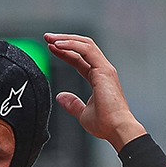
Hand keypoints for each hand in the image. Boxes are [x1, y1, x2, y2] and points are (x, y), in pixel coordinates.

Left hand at [45, 33, 146, 151]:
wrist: (118, 129)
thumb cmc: (105, 124)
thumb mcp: (83, 113)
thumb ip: (72, 104)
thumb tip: (59, 97)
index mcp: (99, 78)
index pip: (79, 59)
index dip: (65, 52)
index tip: (50, 48)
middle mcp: (103, 70)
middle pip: (82, 47)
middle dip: (64, 40)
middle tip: (47, 37)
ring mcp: (105, 69)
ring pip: (85, 44)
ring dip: (66, 39)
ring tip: (50, 38)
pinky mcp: (104, 70)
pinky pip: (87, 50)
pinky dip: (72, 45)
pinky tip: (58, 45)